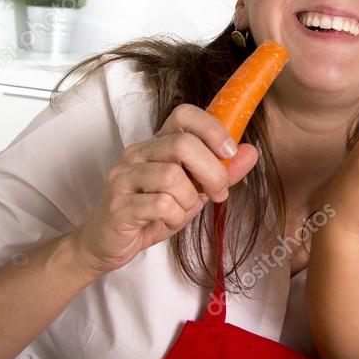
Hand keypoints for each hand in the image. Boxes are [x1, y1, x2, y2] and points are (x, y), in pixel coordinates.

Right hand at [70, 103, 259, 276]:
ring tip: (185, 210)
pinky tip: (167, 221)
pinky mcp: (119, 204)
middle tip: (218, 193)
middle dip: (212, 172)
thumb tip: (251, 152)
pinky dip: (174, 217)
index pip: (184, 114)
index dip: (212, 129)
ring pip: (172, 177)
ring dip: (190, 200)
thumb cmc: (153, 213)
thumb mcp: (194, 191)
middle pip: (184, 145)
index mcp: (157, 143)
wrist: (107, 243)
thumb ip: (222, 172)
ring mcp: (124, 177)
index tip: (230, 152)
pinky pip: (160, 205)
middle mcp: (137, 153)